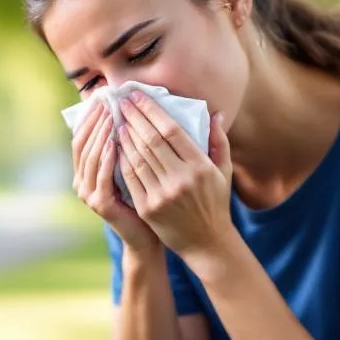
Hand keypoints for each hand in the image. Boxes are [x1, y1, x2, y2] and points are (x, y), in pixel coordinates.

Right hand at [71, 102, 158, 252]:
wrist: (148, 235)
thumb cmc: (144, 197)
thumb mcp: (132, 166)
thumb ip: (125, 144)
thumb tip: (128, 110)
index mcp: (87, 170)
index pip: (82, 136)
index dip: (90, 116)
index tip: (102, 95)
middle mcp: (82, 181)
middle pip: (81, 143)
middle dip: (94, 120)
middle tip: (106, 100)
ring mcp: (88, 194)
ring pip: (90, 157)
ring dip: (100, 134)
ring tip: (111, 114)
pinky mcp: (100, 204)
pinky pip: (101, 175)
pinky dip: (106, 157)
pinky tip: (115, 141)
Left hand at [115, 90, 234, 259]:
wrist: (206, 242)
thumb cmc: (215, 202)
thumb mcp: (223, 171)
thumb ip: (218, 141)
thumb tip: (215, 113)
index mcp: (200, 166)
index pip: (171, 131)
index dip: (152, 111)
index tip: (138, 97)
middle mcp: (181, 179)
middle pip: (151, 141)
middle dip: (134, 118)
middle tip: (122, 102)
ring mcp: (163, 195)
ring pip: (138, 158)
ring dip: (125, 136)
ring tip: (117, 121)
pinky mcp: (148, 208)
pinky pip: (131, 178)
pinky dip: (121, 160)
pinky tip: (116, 146)